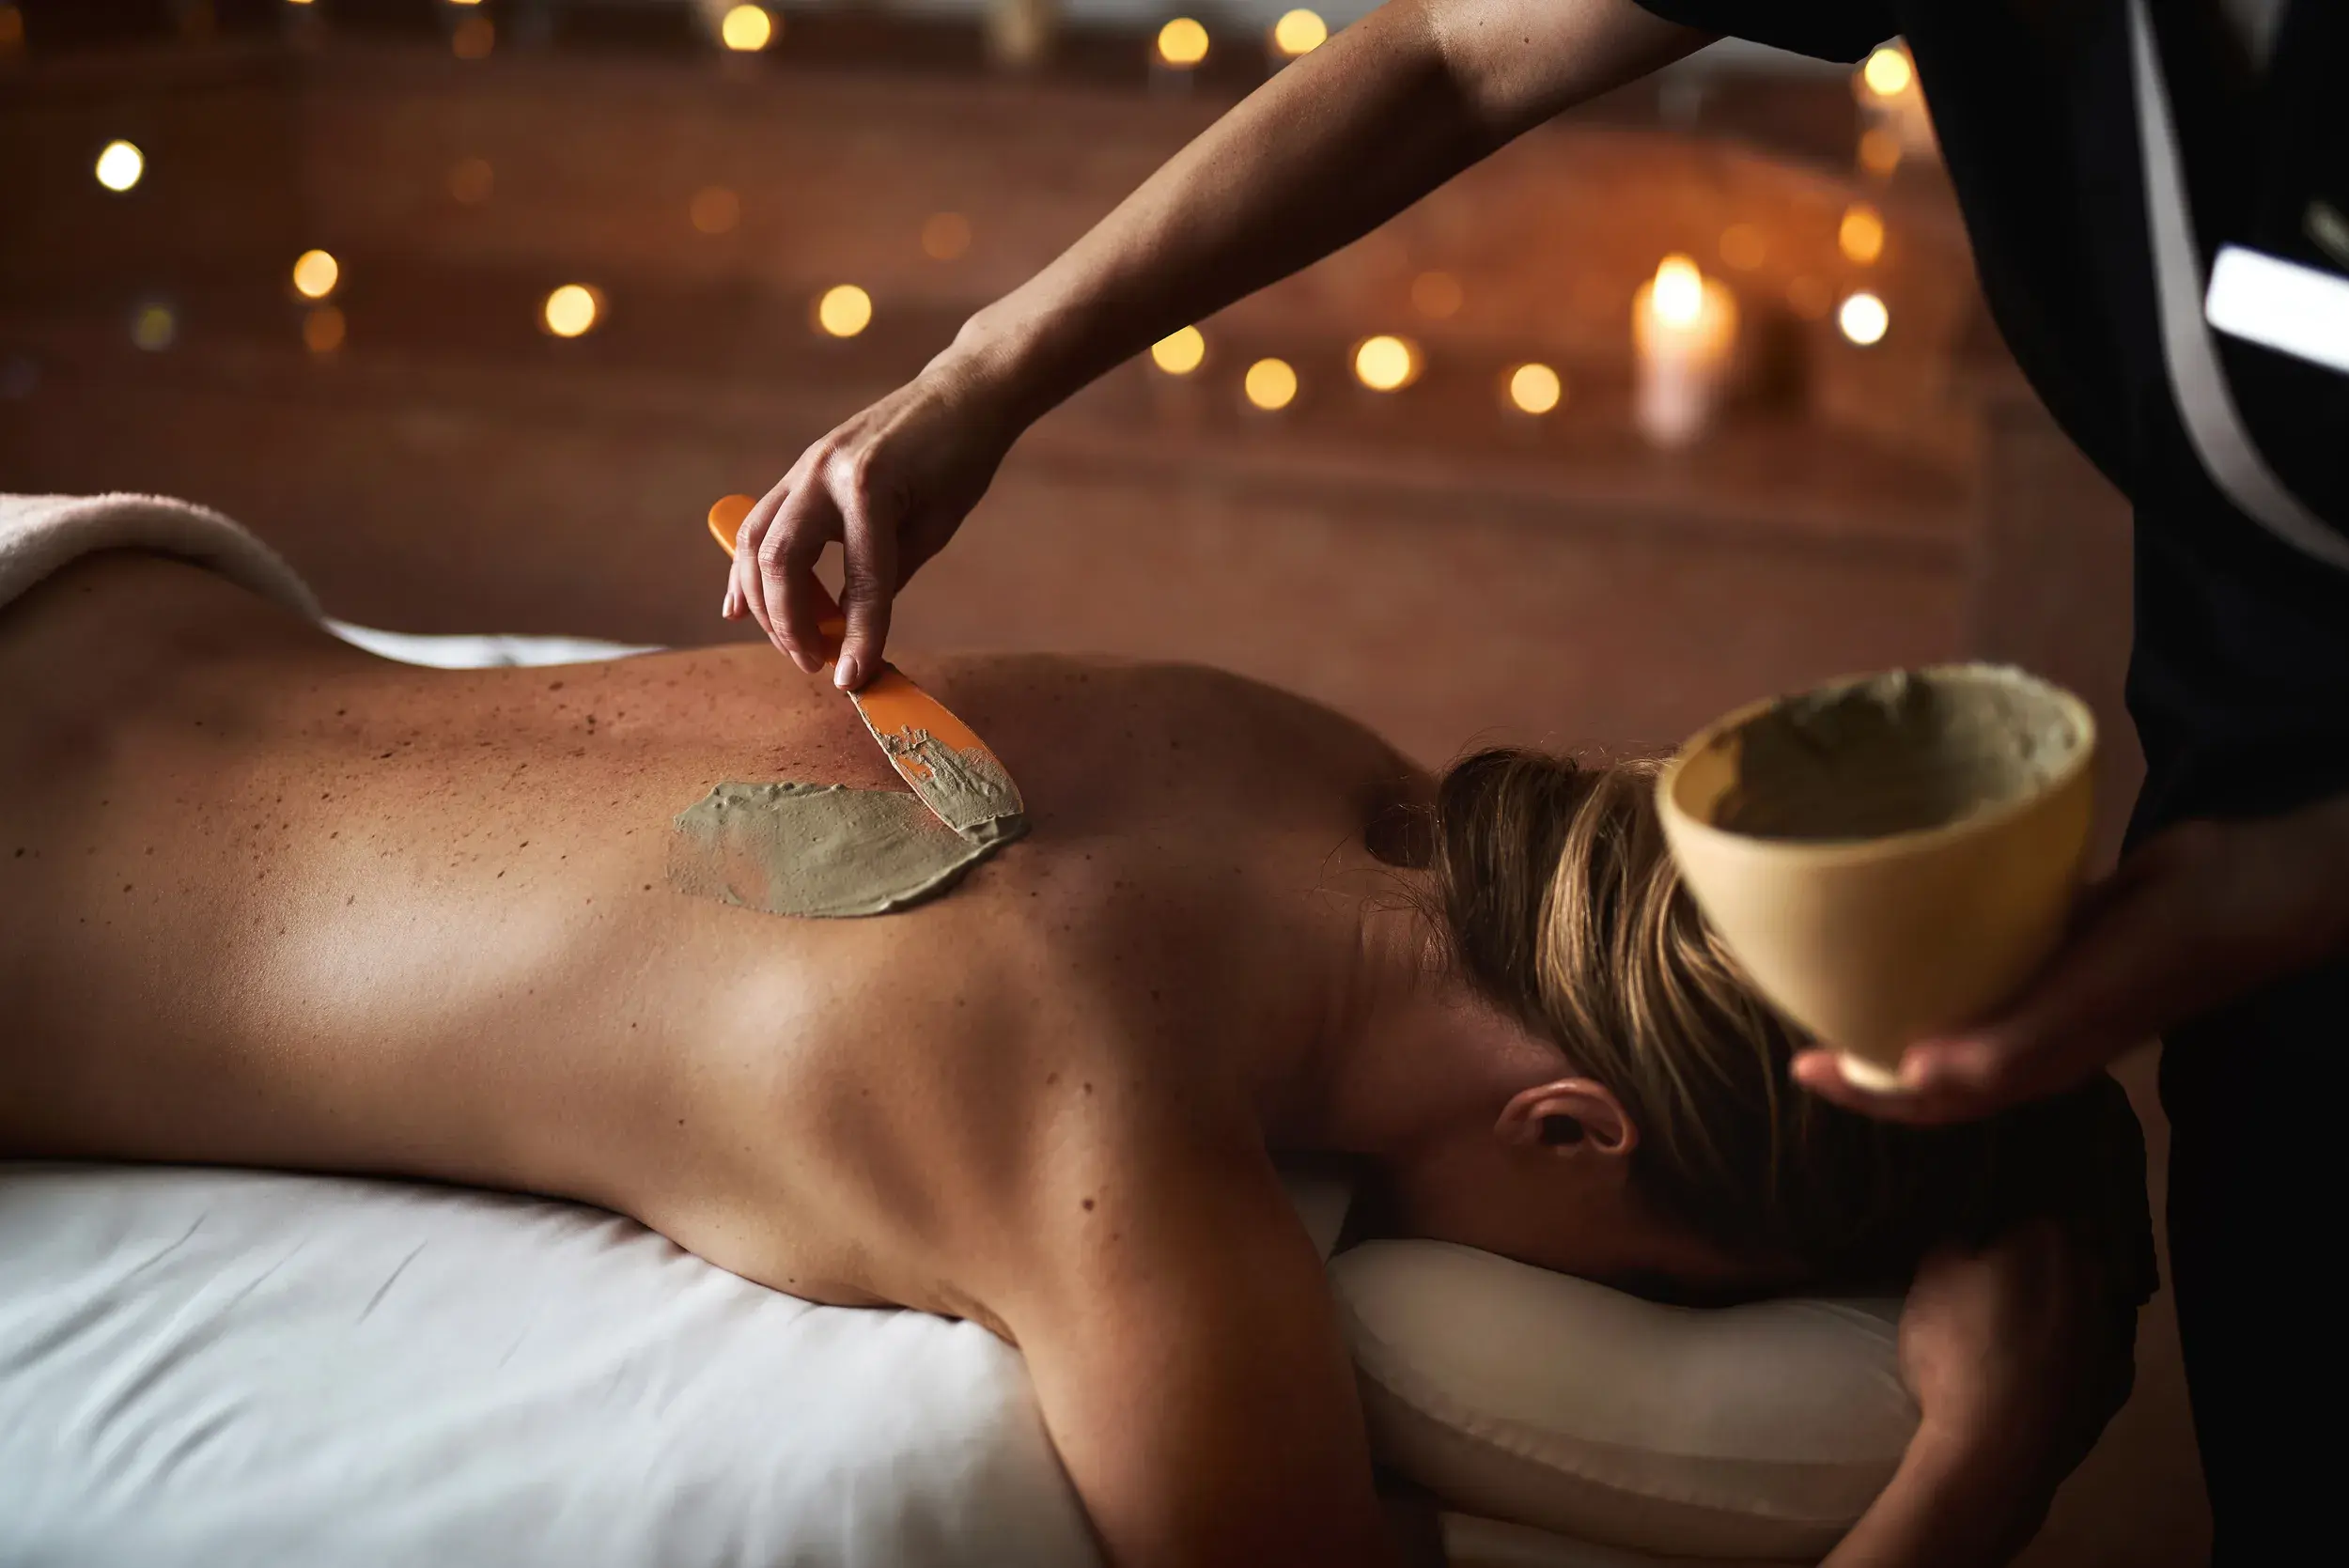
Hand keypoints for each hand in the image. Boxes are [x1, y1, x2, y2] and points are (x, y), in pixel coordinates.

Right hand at [724, 356, 1016, 688]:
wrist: (958, 394)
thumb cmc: (960, 459)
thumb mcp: (937, 524)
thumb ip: (886, 577)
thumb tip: (851, 633)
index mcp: (870, 487)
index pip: (859, 581)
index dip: (857, 637)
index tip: (854, 680)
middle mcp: (824, 474)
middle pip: (781, 561)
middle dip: (789, 623)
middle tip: (815, 663)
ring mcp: (805, 467)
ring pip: (757, 543)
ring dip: (764, 602)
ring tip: (790, 644)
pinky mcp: (800, 471)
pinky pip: (760, 524)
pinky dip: (748, 569)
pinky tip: (739, 607)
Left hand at [1793, 797, 2348, 1124]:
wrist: (2237, 889)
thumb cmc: (2160, 955)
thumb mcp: (2079, 1007)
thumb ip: (2003, 1048)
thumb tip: (1910, 1078)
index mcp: (2028, 1065)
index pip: (1927, 1099)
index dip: (1864, 1092)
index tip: (1802, 1063)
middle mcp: (2027, 1030)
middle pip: (1928, 1055)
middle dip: (1866, 1046)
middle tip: (1804, 1006)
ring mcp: (2040, 983)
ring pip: (1952, 1001)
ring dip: (1899, 993)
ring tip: (1841, 963)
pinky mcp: (2052, 933)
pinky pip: (1980, 947)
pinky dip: (1939, 940)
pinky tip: (1906, 907)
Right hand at [1823, 1224, 2131, 1567]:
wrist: (1997, 1450)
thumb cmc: (1958, 1352)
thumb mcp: (1929, 1282)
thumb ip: (1953, 1247)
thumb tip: (1971, 1241)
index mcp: (2051, 1242)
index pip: (2037, 1214)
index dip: (2012, 1226)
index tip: (1990, 1240)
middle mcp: (2096, 1280)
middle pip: (2073, 1257)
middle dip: (2047, 1265)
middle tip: (2006, 1280)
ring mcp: (2114, 1335)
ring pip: (2089, 1306)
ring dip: (2065, 1310)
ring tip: (2024, 1329)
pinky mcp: (2117, 1386)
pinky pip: (2094, 1354)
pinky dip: (2074, 1357)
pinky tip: (2042, 1371)